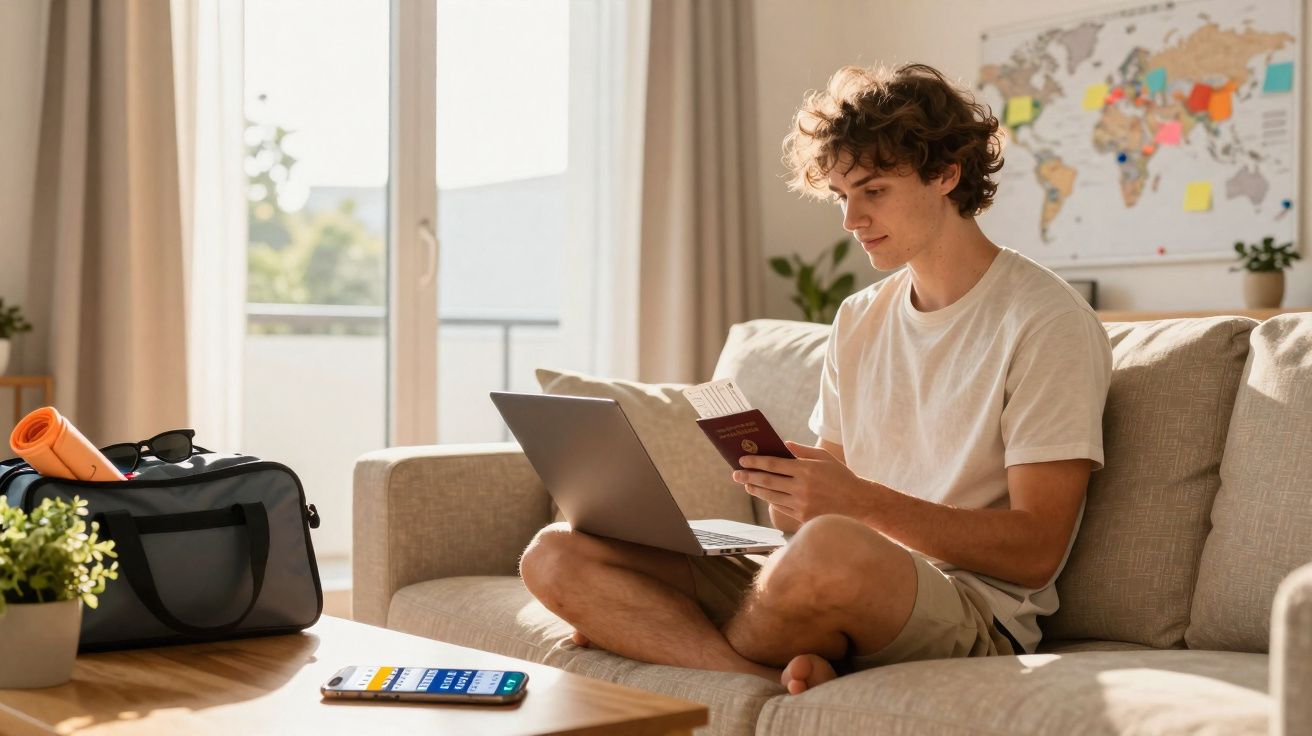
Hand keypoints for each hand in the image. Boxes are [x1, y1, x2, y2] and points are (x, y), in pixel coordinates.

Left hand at [731, 441, 871, 523]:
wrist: (859, 504)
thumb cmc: (841, 477)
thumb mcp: (824, 458)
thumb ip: (802, 450)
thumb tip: (782, 444)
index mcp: (807, 469)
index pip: (774, 464)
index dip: (755, 461)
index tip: (742, 460)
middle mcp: (802, 487)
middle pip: (768, 481)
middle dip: (749, 476)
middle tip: (735, 473)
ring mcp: (802, 504)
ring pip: (771, 496)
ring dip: (755, 489)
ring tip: (746, 484)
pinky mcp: (803, 517)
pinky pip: (780, 507)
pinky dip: (769, 500)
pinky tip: (762, 495)